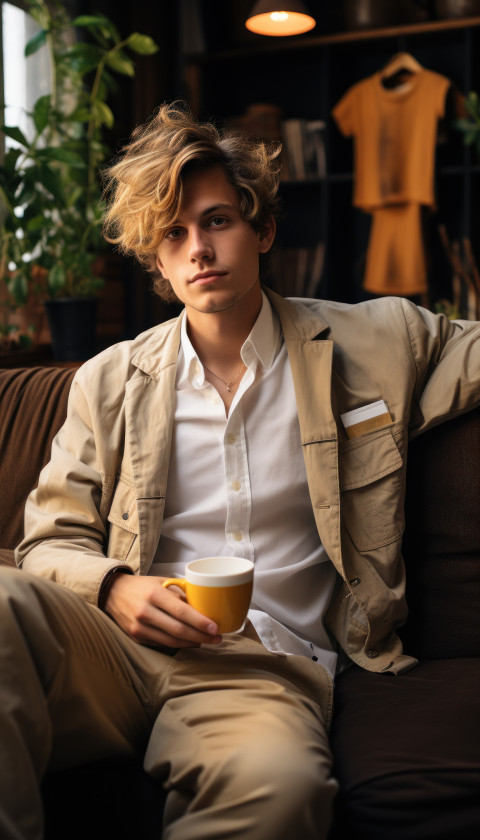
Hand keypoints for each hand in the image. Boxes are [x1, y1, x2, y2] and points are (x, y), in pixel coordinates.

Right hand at [103, 573, 221, 648]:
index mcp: (154, 594)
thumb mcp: (161, 582)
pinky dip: (179, 644)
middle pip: (178, 629)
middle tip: (217, 638)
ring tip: (207, 640)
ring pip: (171, 640)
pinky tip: (190, 641)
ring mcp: (139, 627)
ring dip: (192, 642)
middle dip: (201, 636)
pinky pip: (162, 643)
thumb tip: (204, 605)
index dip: (200, 621)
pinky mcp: (136, 637)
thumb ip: (181, 593)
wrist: (112, 593)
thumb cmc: (142, 586)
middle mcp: (145, 611)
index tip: (215, 627)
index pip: (181, 611)